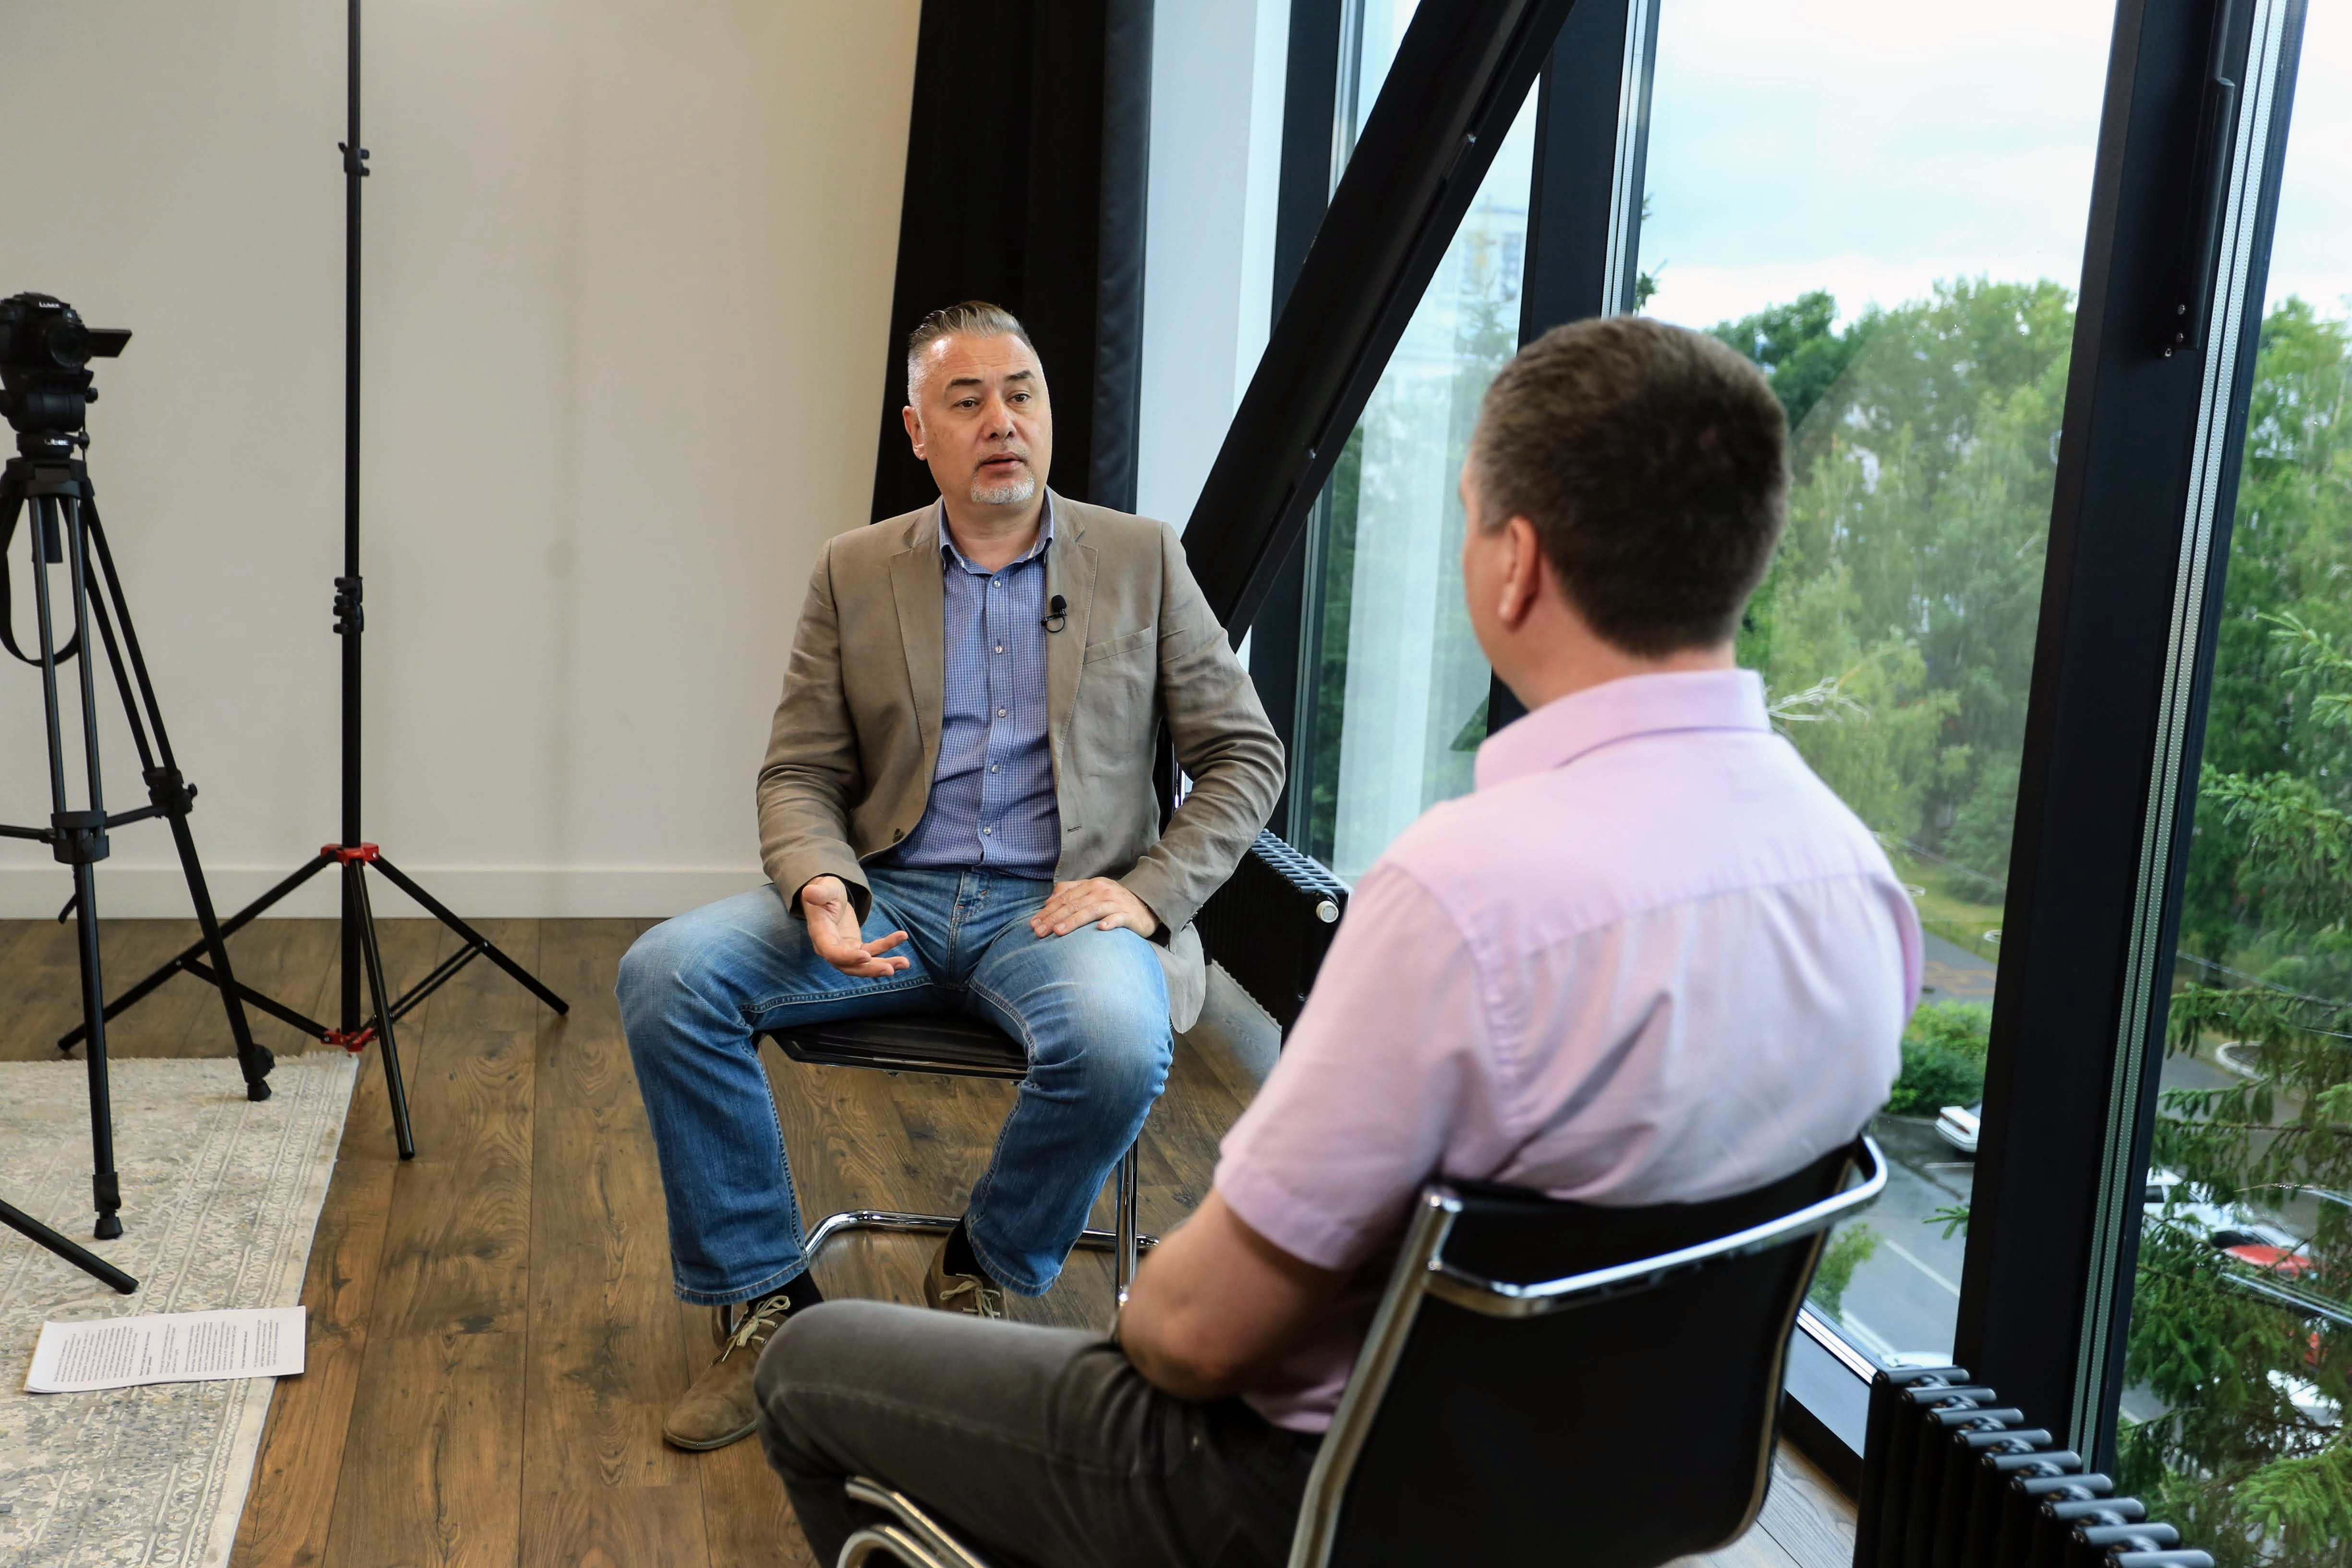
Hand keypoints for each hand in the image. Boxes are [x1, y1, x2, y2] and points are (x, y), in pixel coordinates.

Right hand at [798, 875, 910, 977]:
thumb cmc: (825, 891)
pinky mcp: (854, 947)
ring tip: (904, 963)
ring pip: (862, 965)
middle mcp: (830, 948)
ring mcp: (843, 950)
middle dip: (870, 969)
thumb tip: (809, 891)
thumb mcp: (824, 889)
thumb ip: (819, 893)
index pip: (832, 952)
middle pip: (849, 966)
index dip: (848, 957)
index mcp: (820, 935)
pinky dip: (887, 949)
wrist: (827, 897)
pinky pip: (871, 952)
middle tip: (890, 969)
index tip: (867, 956)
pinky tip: (902, 939)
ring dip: (883, 965)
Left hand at [1030, 878, 1158, 939]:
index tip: (1033, 924)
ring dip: (1074, 921)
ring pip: (1091, 911)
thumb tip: (1048, 901)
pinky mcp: (1129, 914)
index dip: (1048, 911)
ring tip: (1058, 932)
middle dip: (1054, 918)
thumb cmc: (1113, 902)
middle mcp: (1102, 891)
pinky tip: (1100, 929)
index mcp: (1090, 885)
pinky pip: (1118, 918)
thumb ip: (1070, 892)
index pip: (1064, 898)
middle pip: (1074, 905)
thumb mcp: (1092, 893)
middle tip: (1039, 931)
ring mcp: (1116, 902)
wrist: (1145, 905)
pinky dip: (1109, 922)